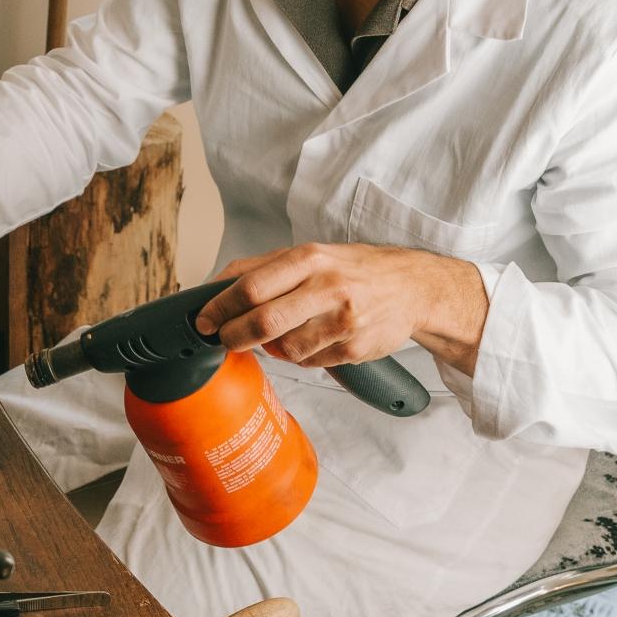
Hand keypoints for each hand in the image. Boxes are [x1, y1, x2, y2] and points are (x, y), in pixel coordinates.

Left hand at [194, 242, 487, 373]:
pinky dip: (303, 356)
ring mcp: (343, 321)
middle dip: (234, 336)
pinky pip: (312, 362)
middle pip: (263, 321)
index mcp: (310, 258)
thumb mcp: (312, 254)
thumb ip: (262, 267)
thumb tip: (214, 285)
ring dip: (273, 348)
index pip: (252, 286)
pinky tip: (314, 340)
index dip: (220, 307)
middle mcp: (327, 287)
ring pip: (286, 349)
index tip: (203, 320)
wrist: (413, 287)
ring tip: (282, 335)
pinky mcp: (354, 348)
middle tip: (223, 340)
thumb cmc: (355, 269)